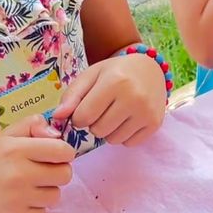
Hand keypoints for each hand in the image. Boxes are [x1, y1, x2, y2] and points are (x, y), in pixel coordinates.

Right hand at [0, 114, 75, 212]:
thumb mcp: (6, 137)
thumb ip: (33, 125)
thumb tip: (57, 134)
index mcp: (17, 150)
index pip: (63, 151)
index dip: (63, 153)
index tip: (54, 156)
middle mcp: (19, 174)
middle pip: (65, 174)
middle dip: (57, 172)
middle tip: (41, 173)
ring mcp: (19, 199)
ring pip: (56, 195)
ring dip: (46, 192)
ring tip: (27, 188)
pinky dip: (34, 209)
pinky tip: (19, 202)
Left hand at [52, 53, 166, 146]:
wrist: (149, 69)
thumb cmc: (115, 72)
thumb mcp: (90, 76)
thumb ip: (72, 95)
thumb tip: (57, 117)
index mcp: (114, 82)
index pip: (83, 116)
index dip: (79, 116)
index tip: (85, 107)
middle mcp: (134, 97)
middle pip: (98, 130)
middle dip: (94, 123)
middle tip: (102, 109)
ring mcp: (146, 112)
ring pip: (113, 140)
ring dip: (108, 131)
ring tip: (115, 113)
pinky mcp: (155, 123)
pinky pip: (129, 143)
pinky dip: (124, 135)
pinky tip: (127, 119)